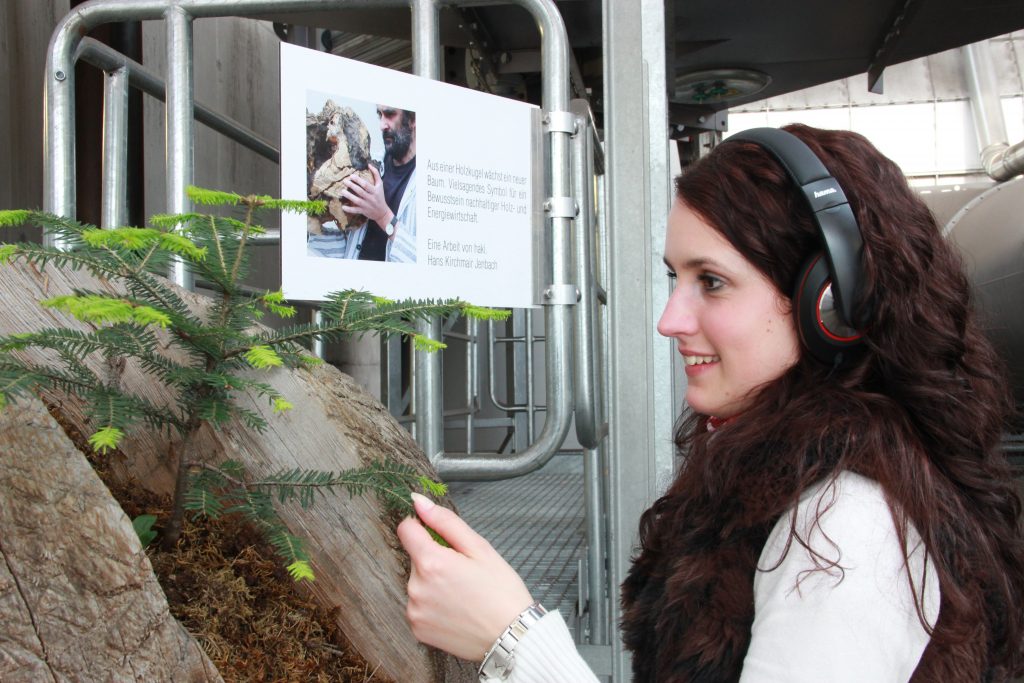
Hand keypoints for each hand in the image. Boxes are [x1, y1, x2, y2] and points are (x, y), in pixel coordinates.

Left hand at [341, 165, 391, 228]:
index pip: (365, 185)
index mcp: (375, 191)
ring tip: (342, 191)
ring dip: (349, 196)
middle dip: (351, 186)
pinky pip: (355, 210)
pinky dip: (349, 209)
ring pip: (356, 200)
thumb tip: (369, 164)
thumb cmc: (380, 196)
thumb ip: (376, 174)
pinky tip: (343, 206)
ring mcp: (366, 205)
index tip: (351, 176)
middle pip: (360, 191)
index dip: (358, 180)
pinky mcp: (363, 211)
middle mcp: (370, 198)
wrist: (382, 212)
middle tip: (344, 181)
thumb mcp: (380, 185)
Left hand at [397, 492, 533, 661]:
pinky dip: (433, 604)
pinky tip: (456, 610)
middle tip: (464, 572)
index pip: (406, 530)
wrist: (512, 637)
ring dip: (433, 582)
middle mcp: (416, 588)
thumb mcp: (479, 548)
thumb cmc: (501, 591)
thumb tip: (419, 501)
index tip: (439, 535)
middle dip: (435, 558)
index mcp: (431, 563)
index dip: (422, 526)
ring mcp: (415, 611)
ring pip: (418, 583)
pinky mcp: (418, 630)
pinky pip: (419, 606)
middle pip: (416, 558)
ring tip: (463, 593)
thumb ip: (445, 521)